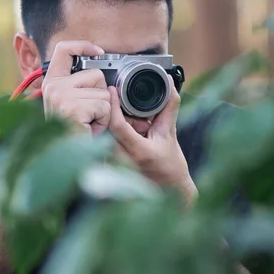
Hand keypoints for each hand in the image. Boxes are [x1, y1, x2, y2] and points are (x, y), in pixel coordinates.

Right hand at [42, 41, 111, 134]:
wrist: (67, 160)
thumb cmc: (73, 133)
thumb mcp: (71, 103)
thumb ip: (79, 84)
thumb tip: (100, 61)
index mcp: (51, 82)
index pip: (64, 49)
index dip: (83, 46)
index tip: (99, 51)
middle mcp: (52, 87)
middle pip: (96, 74)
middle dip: (101, 95)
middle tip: (88, 115)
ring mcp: (61, 96)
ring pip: (104, 92)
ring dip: (103, 111)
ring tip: (88, 123)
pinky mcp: (73, 108)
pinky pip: (104, 106)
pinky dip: (104, 121)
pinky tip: (90, 129)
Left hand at [107, 76, 197, 203]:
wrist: (170, 190)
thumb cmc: (171, 165)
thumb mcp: (170, 133)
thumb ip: (168, 106)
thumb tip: (168, 83)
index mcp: (139, 152)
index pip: (117, 125)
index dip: (113, 106)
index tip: (112, 91)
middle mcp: (123, 161)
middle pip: (106, 128)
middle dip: (113, 114)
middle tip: (123, 108)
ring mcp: (113, 167)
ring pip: (103, 136)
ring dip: (112, 125)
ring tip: (130, 127)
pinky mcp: (108, 169)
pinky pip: (102, 146)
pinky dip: (111, 136)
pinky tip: (123, 136)